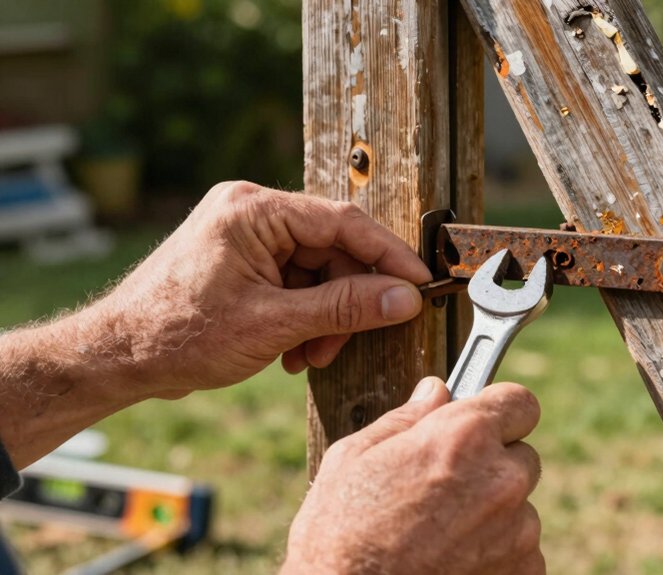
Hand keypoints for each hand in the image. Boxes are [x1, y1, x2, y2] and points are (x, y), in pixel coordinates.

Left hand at [92, 181, 431, 397]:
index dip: (388, 256)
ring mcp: (246, 236)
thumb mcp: (274, 323)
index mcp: (254, 210)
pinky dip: (302, 317)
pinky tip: (291, 349)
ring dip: (324, 318)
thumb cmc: (177, 334)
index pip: (343, 223)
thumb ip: (345, 307)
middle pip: (332, 251)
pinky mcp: (242, 260)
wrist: (117, 358)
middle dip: (346, 302)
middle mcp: (251, 212)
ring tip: (308, 355)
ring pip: (317, 272)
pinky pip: (294, 282)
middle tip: (349, 341)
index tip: (420, 283)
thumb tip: (403, 299)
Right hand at [283, 379, 544, 574]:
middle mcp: (502, 478)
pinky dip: (496, 555)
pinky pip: (521, 552)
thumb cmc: (339, 534)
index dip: (499, 413)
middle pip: (522, 457)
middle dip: (492, 466)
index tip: (482, 427)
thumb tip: (436, 391)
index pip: (520, 403)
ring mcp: (518, 531)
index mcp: (464, 436)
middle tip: (446, 490)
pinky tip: (452, 563)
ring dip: (493, 515)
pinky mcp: (524, 573)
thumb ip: (406, 418)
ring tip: (440, 536)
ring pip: (520, 508)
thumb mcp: (354, 458)